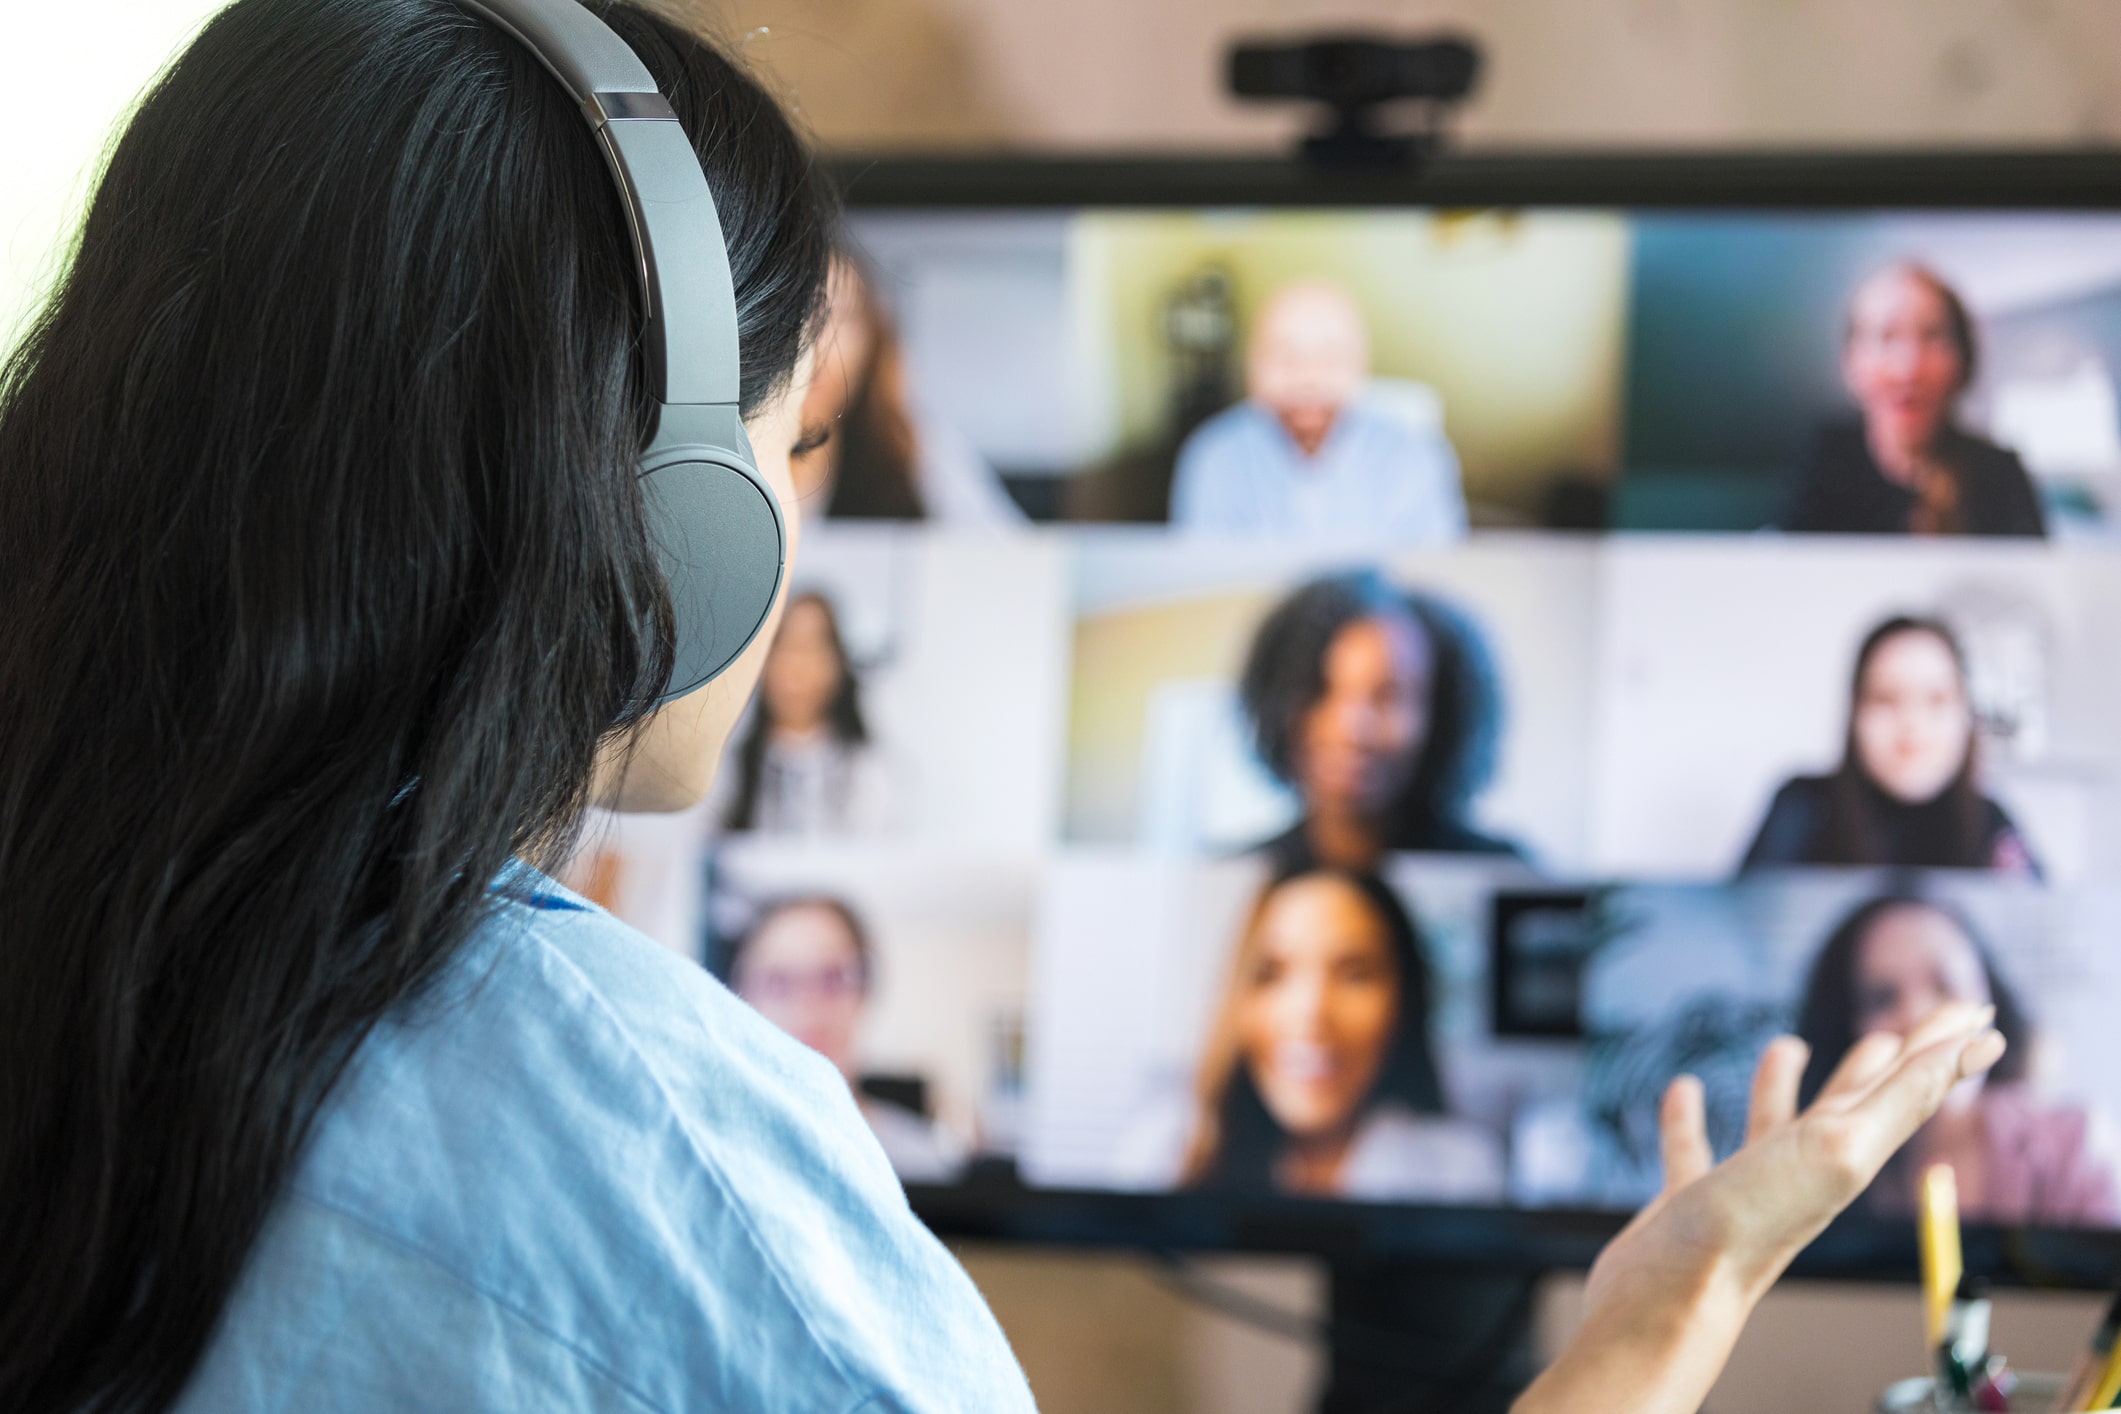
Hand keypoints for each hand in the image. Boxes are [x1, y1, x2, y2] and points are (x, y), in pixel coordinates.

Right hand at [1515, 1002, 2005, 1413]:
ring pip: (1777, 1124)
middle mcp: (1806, 1168)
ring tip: (1789, 1045)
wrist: (1670, 1298)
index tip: (1977, 1009)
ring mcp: (1749, 1186)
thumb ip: (1902, 1098)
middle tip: (1905, 1026)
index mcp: (1847, 1152)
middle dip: (1884, 1061)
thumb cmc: (1751, 1228)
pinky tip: (1683, 1091)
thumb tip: (1975, 1042)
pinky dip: (1689, 1117)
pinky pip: (1695, 1149)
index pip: (1911, 1088)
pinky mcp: (1693, 1199)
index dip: (1946, 1047)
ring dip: (1785, 1083)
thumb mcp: (1839, 1150)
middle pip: (1857, 1103)